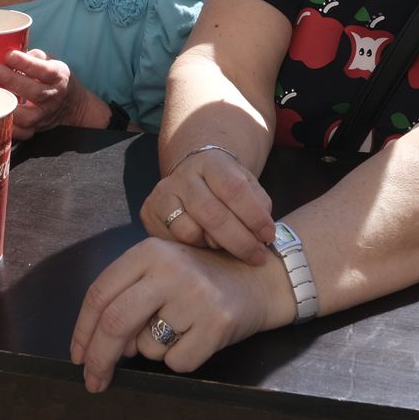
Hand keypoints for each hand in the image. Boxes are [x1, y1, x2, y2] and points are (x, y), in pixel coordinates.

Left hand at [0, 48, 94, 139]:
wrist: (72, 104)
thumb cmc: (54, 78)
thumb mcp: (51, 61)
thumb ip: (33, 56)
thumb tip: (12, 54)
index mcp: (58, 76)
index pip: (44, 70)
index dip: (26, 63)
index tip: (9, 55)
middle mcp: (54, 97)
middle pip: (34, 92)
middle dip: (10, 79)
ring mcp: (45, 116)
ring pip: (27, 117)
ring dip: (7, 106)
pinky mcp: (36, 129)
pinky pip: (22, 133)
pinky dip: (8, 126)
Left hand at [70, 237, 288, 392]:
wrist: (261, 277)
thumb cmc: (202, 277)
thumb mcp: (162, 270)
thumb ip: (129, 297)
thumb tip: (105, 345)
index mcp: (148, 252)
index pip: (100, 294)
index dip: (82, 330)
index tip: (78, 356)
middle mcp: (169, 270)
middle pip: (115, 323)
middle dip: (99, 359)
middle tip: (94, 380)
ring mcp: (195, 296)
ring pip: (146, 347)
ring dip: (152, 351)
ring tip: (179, 327)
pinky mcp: (216, 323)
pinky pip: (177, 362)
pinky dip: (181, 358)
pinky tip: (198, 336)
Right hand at [141, 148, 275, 264]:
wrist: (193, 176)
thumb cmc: (226, 187)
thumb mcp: (247, 186)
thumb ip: (259, 206)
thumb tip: (264, 235)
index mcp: (211, 163)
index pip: (233, 189)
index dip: (254, 216)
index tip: (269, 236)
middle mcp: (183, 175)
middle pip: (212, 214)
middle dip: (239, 240)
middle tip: (256, 256)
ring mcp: (163, 193)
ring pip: (191, 232)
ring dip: (215, 246)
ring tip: (225, 245)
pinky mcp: (149, 212)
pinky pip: (175, 241)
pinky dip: (194, 248)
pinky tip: (204, 244)